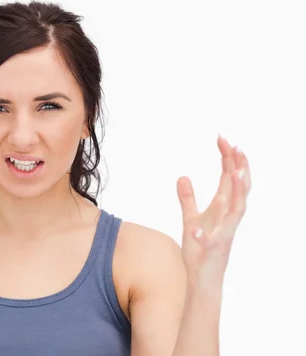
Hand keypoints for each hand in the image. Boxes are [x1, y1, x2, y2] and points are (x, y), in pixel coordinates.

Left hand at [176, 135, 251, 286]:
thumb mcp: (191, 219)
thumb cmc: (200, 251)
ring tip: (233, 172)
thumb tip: (182, 176)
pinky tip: (194, 230)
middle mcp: (227, 219)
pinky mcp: (214, 252)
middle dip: (238, 167)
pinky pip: (211, 243)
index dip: (228, 160)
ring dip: (236, 191)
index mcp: (222, 210)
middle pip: (238, 188)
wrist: (202, 280)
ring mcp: (223, 235)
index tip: (222, 139)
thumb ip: (187, 198)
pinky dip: (204, 236)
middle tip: (234, 145)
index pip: (229, 179)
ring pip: (236, 210)